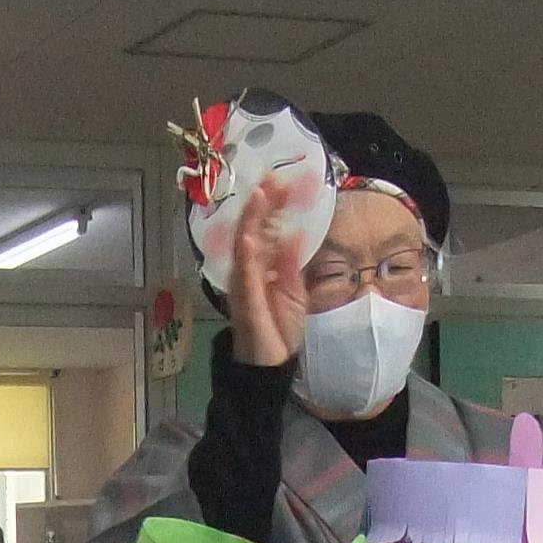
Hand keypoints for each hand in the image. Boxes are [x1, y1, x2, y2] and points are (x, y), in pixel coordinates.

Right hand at [226, 189, 307, 367]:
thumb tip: (299, 233)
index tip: (287, 182)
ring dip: (252, 218)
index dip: (275, 205)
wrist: (271, 366)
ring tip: (261, 193)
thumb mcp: (295, 292)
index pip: (267, 228)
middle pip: (253, 228)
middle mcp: (250, 268)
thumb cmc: (280, 330)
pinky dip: (246, 253)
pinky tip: (250, 235)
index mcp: (264, 265)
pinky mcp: (244, 299)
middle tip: (273, 176)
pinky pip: (243, 273)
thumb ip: (294, 264)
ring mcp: (244, 282)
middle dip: (263, 202)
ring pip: (245, 243)